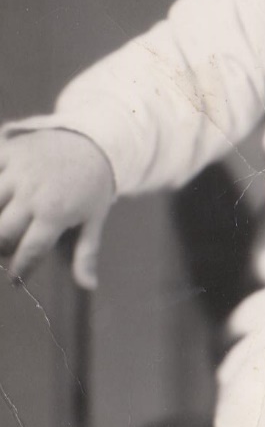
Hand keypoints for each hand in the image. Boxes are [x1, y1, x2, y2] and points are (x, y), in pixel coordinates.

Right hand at [0, 129, 114, 287]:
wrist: (91, 140)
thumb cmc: (92, 186)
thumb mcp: (94, 220)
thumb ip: (87, 254)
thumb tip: (89, 286)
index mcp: (56, 212)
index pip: (29, 251)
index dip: (19, 270)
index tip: (16, 280)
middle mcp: (33, 193)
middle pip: (2, 232)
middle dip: (1, 249)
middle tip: (8, 250)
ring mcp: (18, 172)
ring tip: (3, 229)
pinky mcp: (8, 153)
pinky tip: (0, 204)